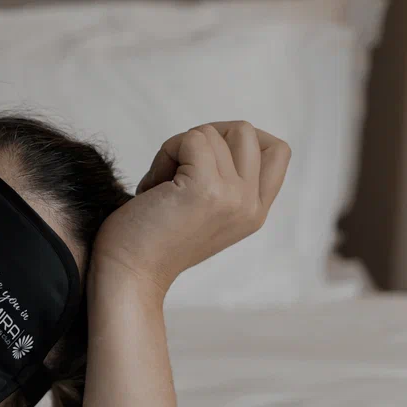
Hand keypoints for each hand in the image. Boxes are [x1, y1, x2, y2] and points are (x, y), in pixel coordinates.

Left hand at [92, 121, 291, 295]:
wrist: (128, 276)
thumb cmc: (150, 241)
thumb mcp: (203, 211)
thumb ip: (225, 183)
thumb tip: (215, 136)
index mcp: (254, 213)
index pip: (278, 151)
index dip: (239, 140)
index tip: (203, 157)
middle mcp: (251, 206)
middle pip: (246, 131)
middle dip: (204, 138)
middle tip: (176, 169)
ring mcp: (233, 197)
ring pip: (213, 132)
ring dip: (178, 148)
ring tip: (160, 184)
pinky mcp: (206, 189)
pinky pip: (192, 138)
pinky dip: (165, 153)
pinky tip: (151, 187)